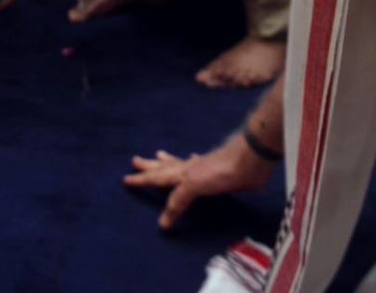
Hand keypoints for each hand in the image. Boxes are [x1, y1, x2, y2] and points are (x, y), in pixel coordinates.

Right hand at [124, 134, 274, 230]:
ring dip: (168, 162)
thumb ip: (178, 202)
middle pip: (165, 167)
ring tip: (159, 154)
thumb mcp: (193, 186)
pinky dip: (192, 163)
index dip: (142, 181)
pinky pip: (199, 167)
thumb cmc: (220, 171)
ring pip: (180, 165)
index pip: (157, 177)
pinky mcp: (219, 174)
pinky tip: (195, 158)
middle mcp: (190, 169)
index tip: (126, 180)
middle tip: (135, 160)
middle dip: (150, 167)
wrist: (249, 160)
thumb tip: (162, 222)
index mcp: (182, 172)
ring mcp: (204, 169)